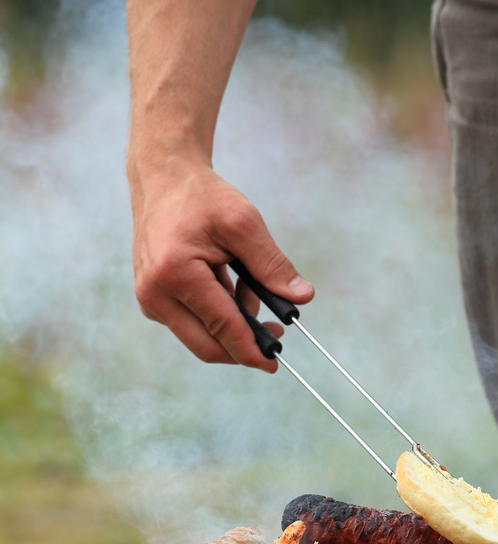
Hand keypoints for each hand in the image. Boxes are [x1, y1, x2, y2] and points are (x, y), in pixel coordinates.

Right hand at [128, 154, 313, 368]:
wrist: (163, 180)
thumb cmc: (203, 197)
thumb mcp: (244, 223)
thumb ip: (272, 264)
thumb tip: (302, 298)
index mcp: (175, 273)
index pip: (222, 327)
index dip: (252, 349)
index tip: (275, 363)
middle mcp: (154, 293)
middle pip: (206, 345)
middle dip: (244, 348)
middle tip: (276, 335)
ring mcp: (149, 299)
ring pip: (199, 337)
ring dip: (232, 325)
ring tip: (251, 288)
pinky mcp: (152, 301)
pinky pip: (190, 323)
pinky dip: (217, 314)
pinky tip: (231, 286)